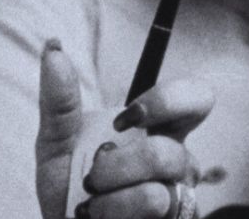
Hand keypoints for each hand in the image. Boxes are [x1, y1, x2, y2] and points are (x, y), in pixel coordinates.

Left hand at [37, 39, 212, 218]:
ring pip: (158, 188)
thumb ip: (58, 100)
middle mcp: (176, 164)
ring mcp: (177, 199)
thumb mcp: (55, 140)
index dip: (169, 101)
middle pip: (173, 151)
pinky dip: (108, 211)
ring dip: (108, 190)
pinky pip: (149, 209)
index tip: (125, 118)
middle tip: (98, 163)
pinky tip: (93, 214)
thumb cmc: (68, 185)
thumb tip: (53, 47)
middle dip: (122, 162)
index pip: (195, 100)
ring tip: (89, 196)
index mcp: (156, 131)